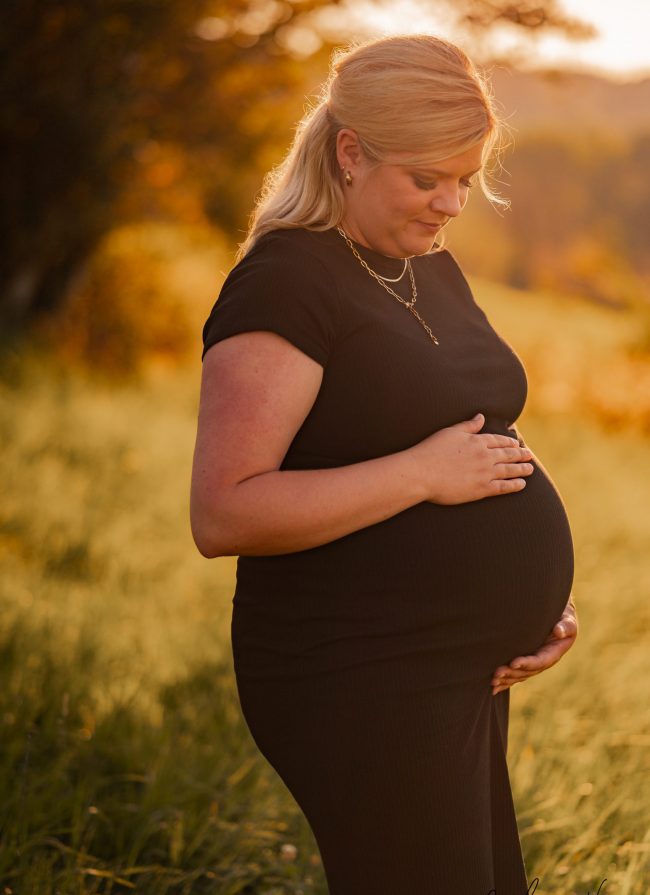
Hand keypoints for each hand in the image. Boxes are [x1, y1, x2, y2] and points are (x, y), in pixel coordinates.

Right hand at [409, 412, 534, 504]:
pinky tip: (522, 484)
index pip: (499, 440)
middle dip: (520, 454)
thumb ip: (468, 426)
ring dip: (522, 469)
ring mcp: (485, 473)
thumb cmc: (431, 451)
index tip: (517, 444)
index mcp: (477, 441)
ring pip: (510, 470)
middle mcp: (485, 456)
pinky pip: (504, 487)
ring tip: (530, 469)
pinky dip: (515, 485)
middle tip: (529, 455)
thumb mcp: (450, 432)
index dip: (509, 442)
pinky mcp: (482, 489)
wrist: (422, 473)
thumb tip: (481, 417)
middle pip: (508, 454)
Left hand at [491, 597, 577, 695]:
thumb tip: (558, 632)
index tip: (513, 662)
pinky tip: (494, 687)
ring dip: (507, 679)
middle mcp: (544, 660)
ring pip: (520, 674)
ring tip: (492, 681)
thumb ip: (566, 625)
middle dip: (512, 673)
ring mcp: (534, 662)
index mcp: (554, 652)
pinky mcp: (526, 661)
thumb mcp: (568, 619)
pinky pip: (516, 673)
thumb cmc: (563, 614)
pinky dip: (506, 680)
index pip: (540, 660)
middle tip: (496, 674)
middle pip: (527, 671)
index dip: (527, 663)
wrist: (557, 614)